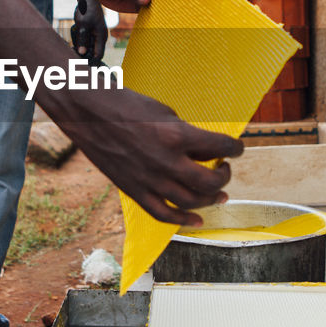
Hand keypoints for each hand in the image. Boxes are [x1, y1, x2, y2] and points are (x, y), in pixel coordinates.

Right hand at [49, 88, 244, 225]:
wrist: (88, 113)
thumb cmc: (127, 106)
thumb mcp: (165, 112)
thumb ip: (186, 135)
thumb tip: (204, 152)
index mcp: (176, 135)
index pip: (220, 147)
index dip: (235, 148)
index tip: (237, 149)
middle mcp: (166, 161)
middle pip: (209, 182)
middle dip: (224, 177)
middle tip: (224, 170)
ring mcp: (149, 179)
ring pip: (191, 202)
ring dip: (210, 199)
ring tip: (218, 194)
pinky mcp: (134, 190)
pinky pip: (163, 214)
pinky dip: (183, 220)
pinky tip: (197, 220)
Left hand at [72, 0, 108, 60]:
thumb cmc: (86, 10)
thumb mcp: (83, 25)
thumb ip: (83, 39)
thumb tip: (82, 53)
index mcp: (101, 37)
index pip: (98, 55)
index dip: (91, 62)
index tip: (80, 65)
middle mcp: (100, 38)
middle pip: (93, 53)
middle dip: (84, 56)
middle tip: (73, 59)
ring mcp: (95, 35)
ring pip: (89, 48)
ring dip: (81, 51)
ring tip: (71, 52)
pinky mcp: (90, 32)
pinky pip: (86, 42)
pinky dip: (80, 45)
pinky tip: (72, 46)